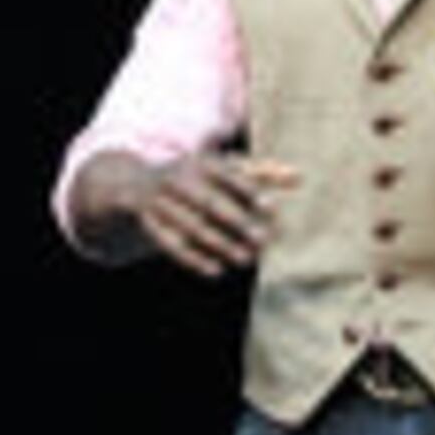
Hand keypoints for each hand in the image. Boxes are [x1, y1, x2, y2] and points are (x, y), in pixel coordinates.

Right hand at [93, 148, 301, 278]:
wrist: (135, 182)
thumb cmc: (195, 176)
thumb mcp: (223, 168)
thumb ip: (261, 172)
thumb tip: (300, 177)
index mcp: (200, 162)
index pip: (227, 175)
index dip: (249, 190)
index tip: (273, 207)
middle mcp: (178, 180)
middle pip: (210, 203)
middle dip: (238, 222)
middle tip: (265, 240)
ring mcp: (161, 203)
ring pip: (193, 227)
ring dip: (220, 244)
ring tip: (247, 260)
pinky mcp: (150, 225)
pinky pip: (171, 245)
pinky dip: (193, 259)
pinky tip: (216, 271)